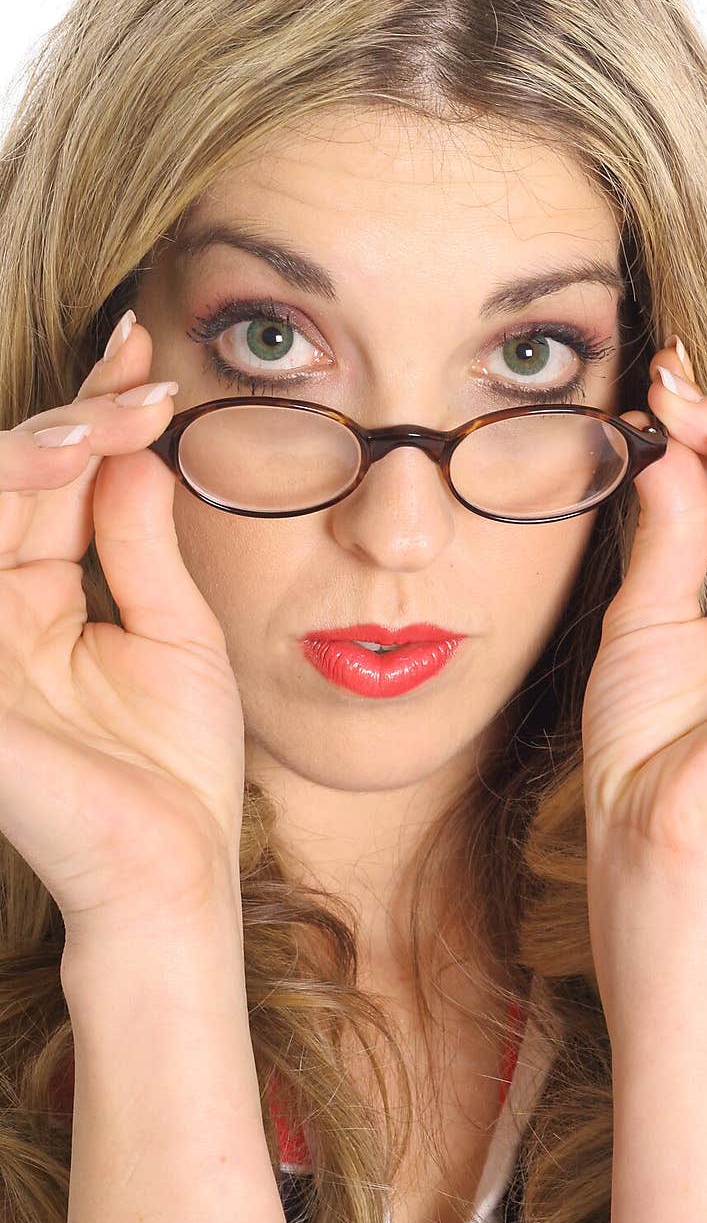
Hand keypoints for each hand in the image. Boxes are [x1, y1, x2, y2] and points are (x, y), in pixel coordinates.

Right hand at [0, 313, 246, 941]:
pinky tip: (57, 459)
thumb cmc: (173, 765)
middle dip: (71, 419)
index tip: (145, 356)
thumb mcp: (172, 631)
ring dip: (33, 452)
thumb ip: (139, 541)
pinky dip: (5, 499)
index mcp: (33, 601)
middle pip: (8, 481)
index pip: (46, 487)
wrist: (172, 867)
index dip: (89, 416)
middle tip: (142, 377)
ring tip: (111, 417)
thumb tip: (137, 449)